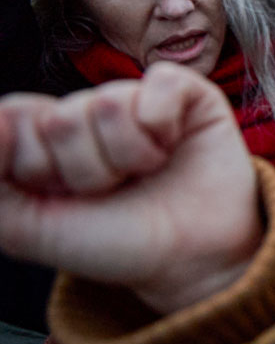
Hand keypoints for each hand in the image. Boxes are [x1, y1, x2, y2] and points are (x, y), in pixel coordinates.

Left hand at [0, 64, 260, 314]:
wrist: (188, 261)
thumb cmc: (115, 243)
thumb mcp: (27, 229)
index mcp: (48, 137)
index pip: (15, 115)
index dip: (37, 164)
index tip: (64, 195)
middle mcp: (91, 113)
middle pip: (63, 117)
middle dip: (87, 170)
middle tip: (114, 189)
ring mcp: (138, 99)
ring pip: (109, 104)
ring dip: (130, 156)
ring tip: (148, 173)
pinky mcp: (187, 94)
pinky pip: (160, 82)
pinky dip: (162, 121)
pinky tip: (172, 145)